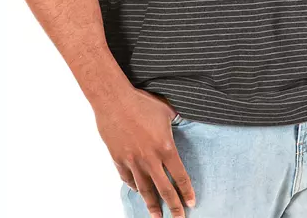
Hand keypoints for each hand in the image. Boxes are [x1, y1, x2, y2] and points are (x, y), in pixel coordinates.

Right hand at [92, 84, 195, 217]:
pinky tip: (138, 191)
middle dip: (174, 206)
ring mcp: (133, 161)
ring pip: (145, 189)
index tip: (191, 203)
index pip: (180, 175)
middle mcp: (150, 159)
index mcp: (165, 147)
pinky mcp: (118, 159)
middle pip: (164, 189)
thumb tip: (183, 121)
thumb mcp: (166, 110)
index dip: (187, 191)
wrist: (114, 101)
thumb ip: (176, 120)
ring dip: (152, 205)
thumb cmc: (142, 102)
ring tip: (157, 217)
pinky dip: (133, 187)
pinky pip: (127, 179)